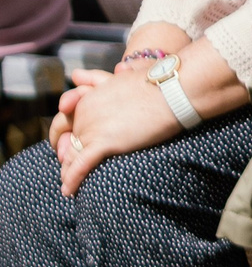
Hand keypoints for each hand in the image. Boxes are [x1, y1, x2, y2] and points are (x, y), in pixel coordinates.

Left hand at [52, 69, 187, 195]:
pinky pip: (80, 166)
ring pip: (71, 156)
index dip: (63, 134)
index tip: (67, 144)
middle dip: (65, 155)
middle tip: (67, 167)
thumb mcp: (123, 76)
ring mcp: (92, 128)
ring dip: (67, 172)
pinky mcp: (103, 143)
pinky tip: (69, 191)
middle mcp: (83, 112)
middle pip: (68, 140)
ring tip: (68, 185)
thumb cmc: (156, 82)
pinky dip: (72, 180)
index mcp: (88, 97)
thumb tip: (77, 75)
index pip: (65, 119)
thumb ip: (97, 77)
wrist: (174, 90)